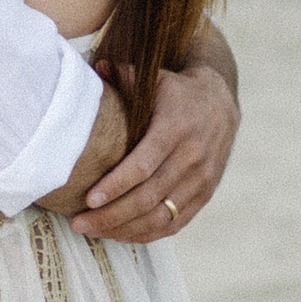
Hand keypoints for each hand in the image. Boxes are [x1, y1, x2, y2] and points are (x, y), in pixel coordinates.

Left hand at [71, 55, 238, 242]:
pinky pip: (174, 225)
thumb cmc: (176, 92)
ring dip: (124, 229)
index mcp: (176, 129)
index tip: (89, 199)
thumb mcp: (155, 79)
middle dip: (110, 215)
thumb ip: (124, 75)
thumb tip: (95, 67)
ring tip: (92, 231)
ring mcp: (201, 181)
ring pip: (160, 217)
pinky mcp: (205, 195)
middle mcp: (192, 158)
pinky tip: (119, 234)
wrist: (221, 103)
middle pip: (148, 197)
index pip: (143, 166)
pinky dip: (145, 234)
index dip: (116, 186)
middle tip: (79, 223)